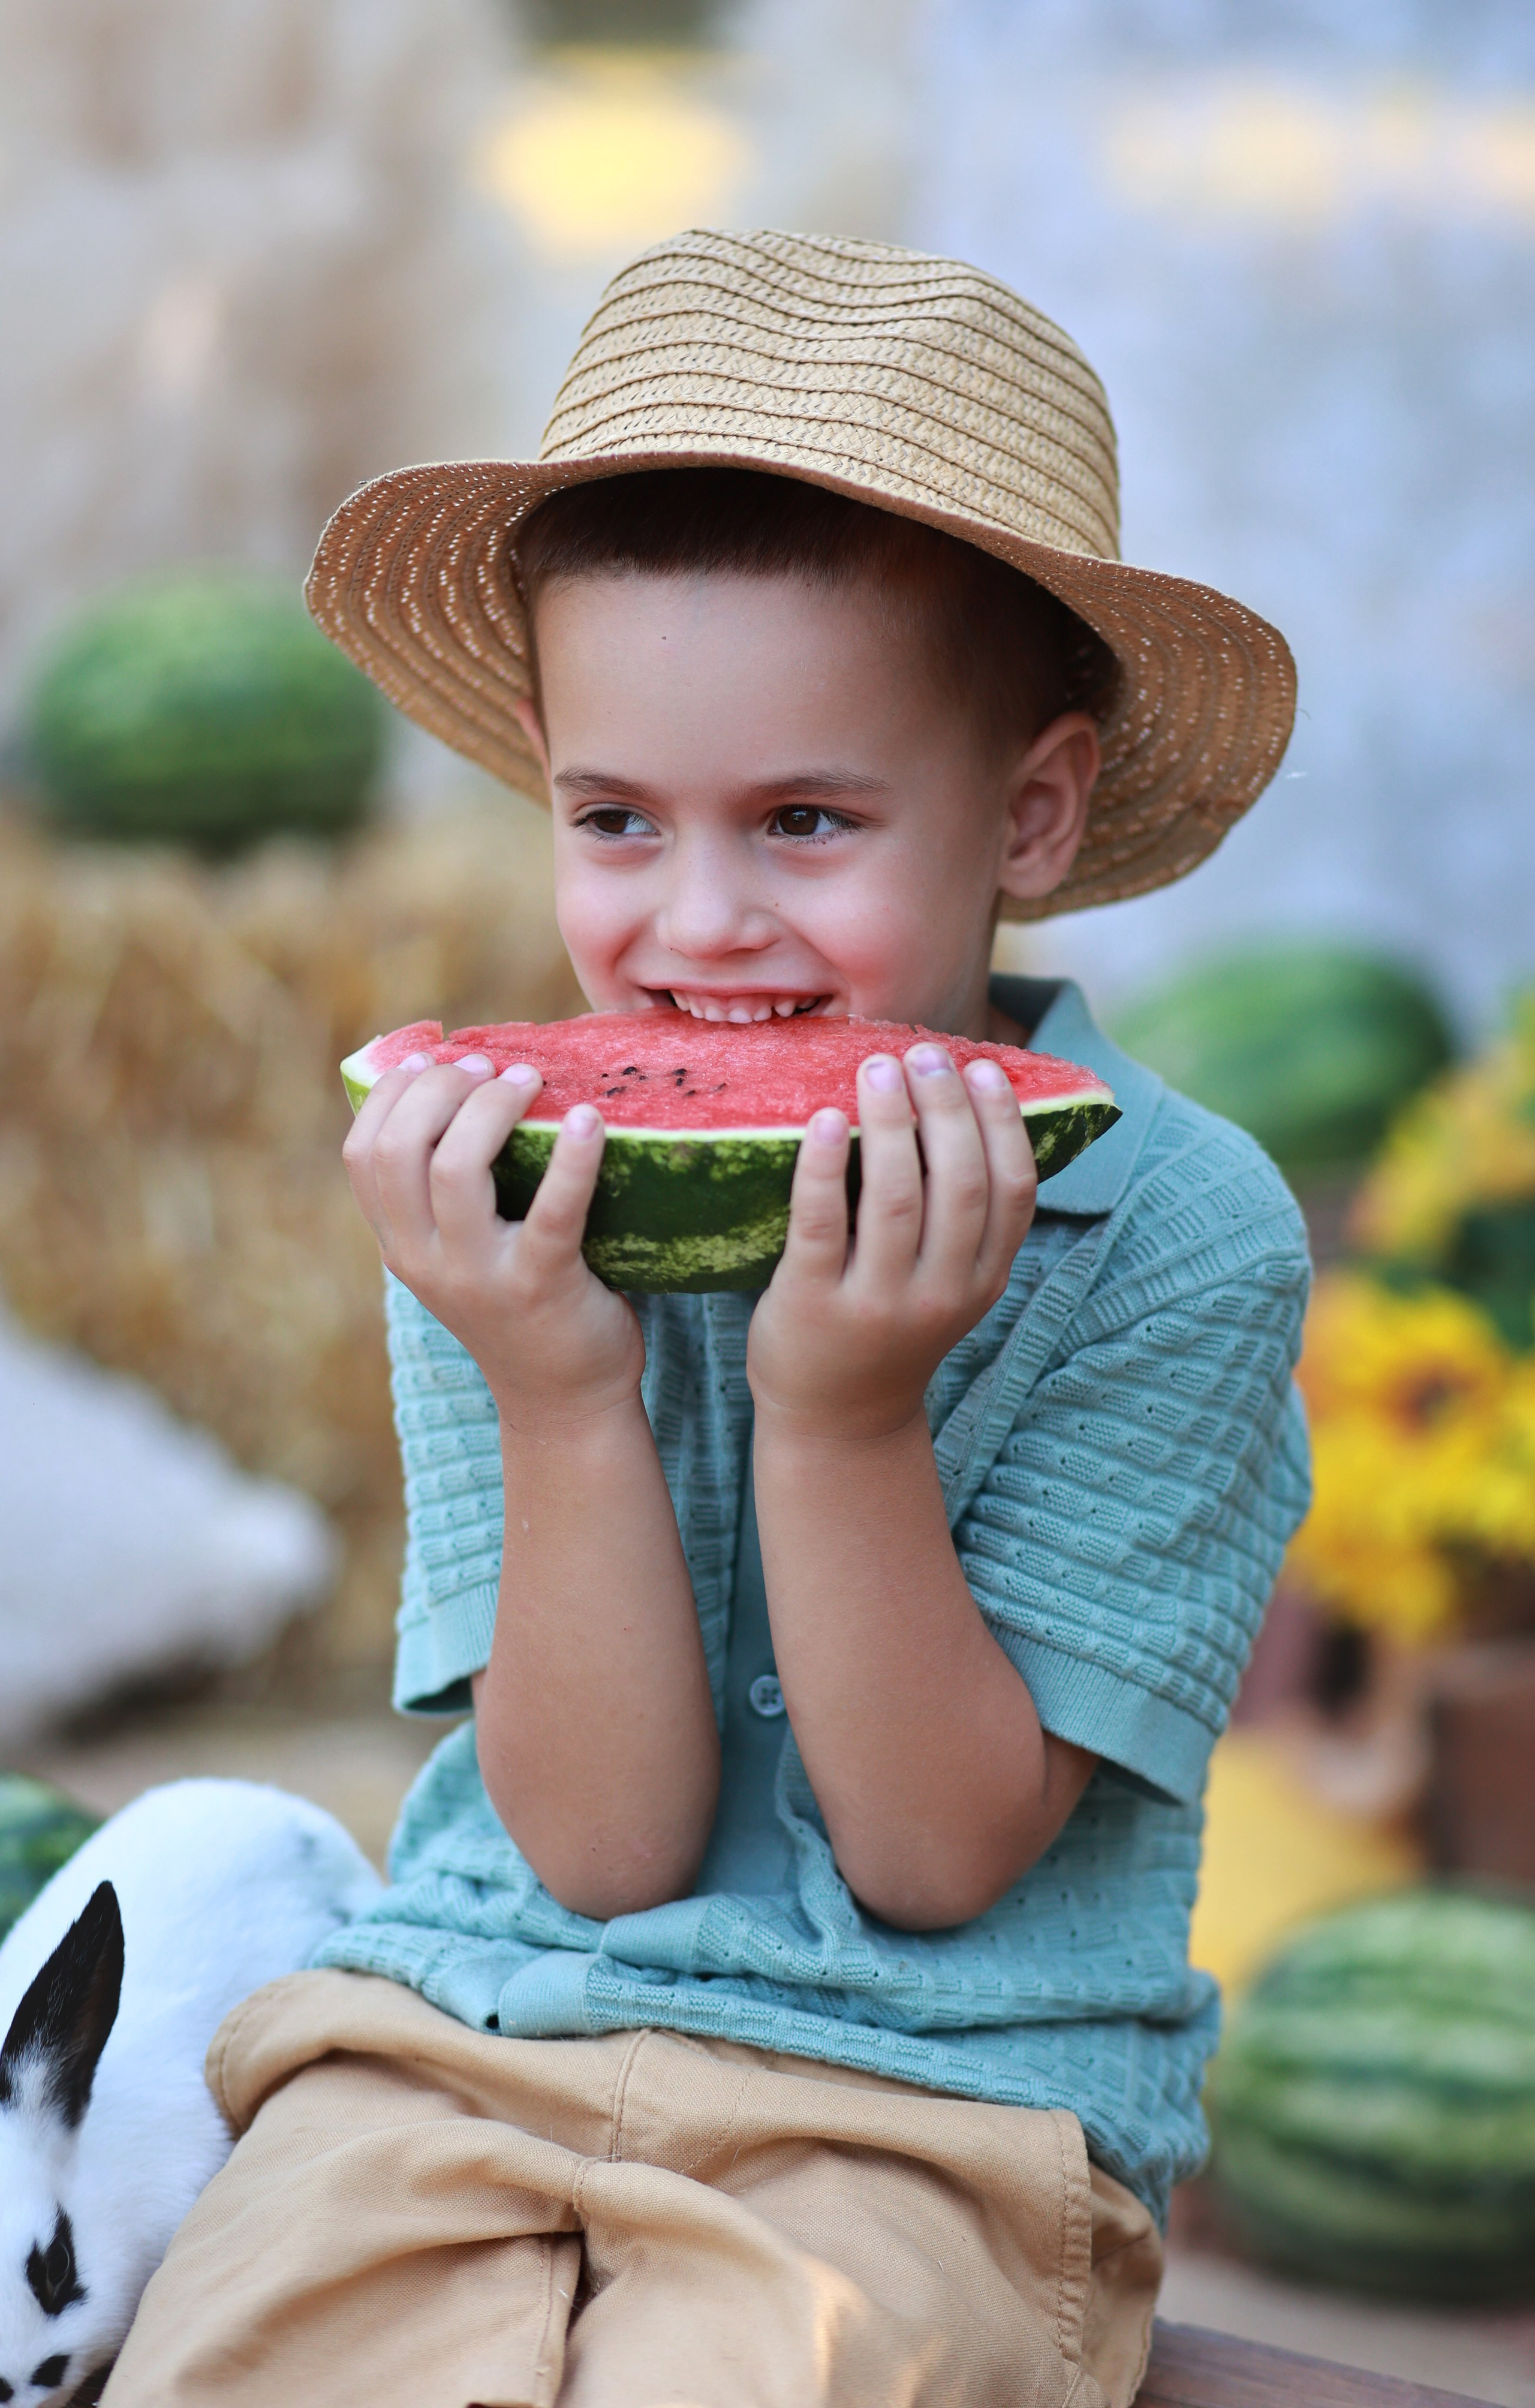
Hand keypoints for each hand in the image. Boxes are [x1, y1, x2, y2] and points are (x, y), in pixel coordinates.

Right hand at [343, 1054, 642, 1424]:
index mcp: (398, 1245)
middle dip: (440, 1088)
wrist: (563, 1399)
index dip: (391, 1093)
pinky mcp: (541, 1286)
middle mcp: (424, 1260)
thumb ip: (440, 1196)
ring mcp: (478, 1276)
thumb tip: (457, 1087)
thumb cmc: (518, 1305)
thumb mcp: (456, 1255)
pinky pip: (554, 1211)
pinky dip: (572, 1159)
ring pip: (455, 1171)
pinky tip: (589, 1121)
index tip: (431, 1059)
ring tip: (527, 1081)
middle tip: (488, 1067)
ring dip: (491, 1108)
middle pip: (401, 1150)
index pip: (363, 1154)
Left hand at [747, 1043, 1036, 1441]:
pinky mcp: (814, 1305)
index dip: (1002, 1124)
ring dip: (891, 1122)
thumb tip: (959, 1103)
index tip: (984, 1069)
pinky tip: (825, 1121)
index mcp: (983, 1280)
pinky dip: (825, 1166)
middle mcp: (940, 1294)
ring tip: (878, 1068)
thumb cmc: (889, 1327)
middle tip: (923, 1053)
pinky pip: (822, 1224)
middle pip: (958, 1184)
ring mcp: (878, 1304)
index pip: (1012, 1191)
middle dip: (946, 1109)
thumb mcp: (949, 1284)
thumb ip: (963, 1219)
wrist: (836, 1420)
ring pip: (896, 1198)